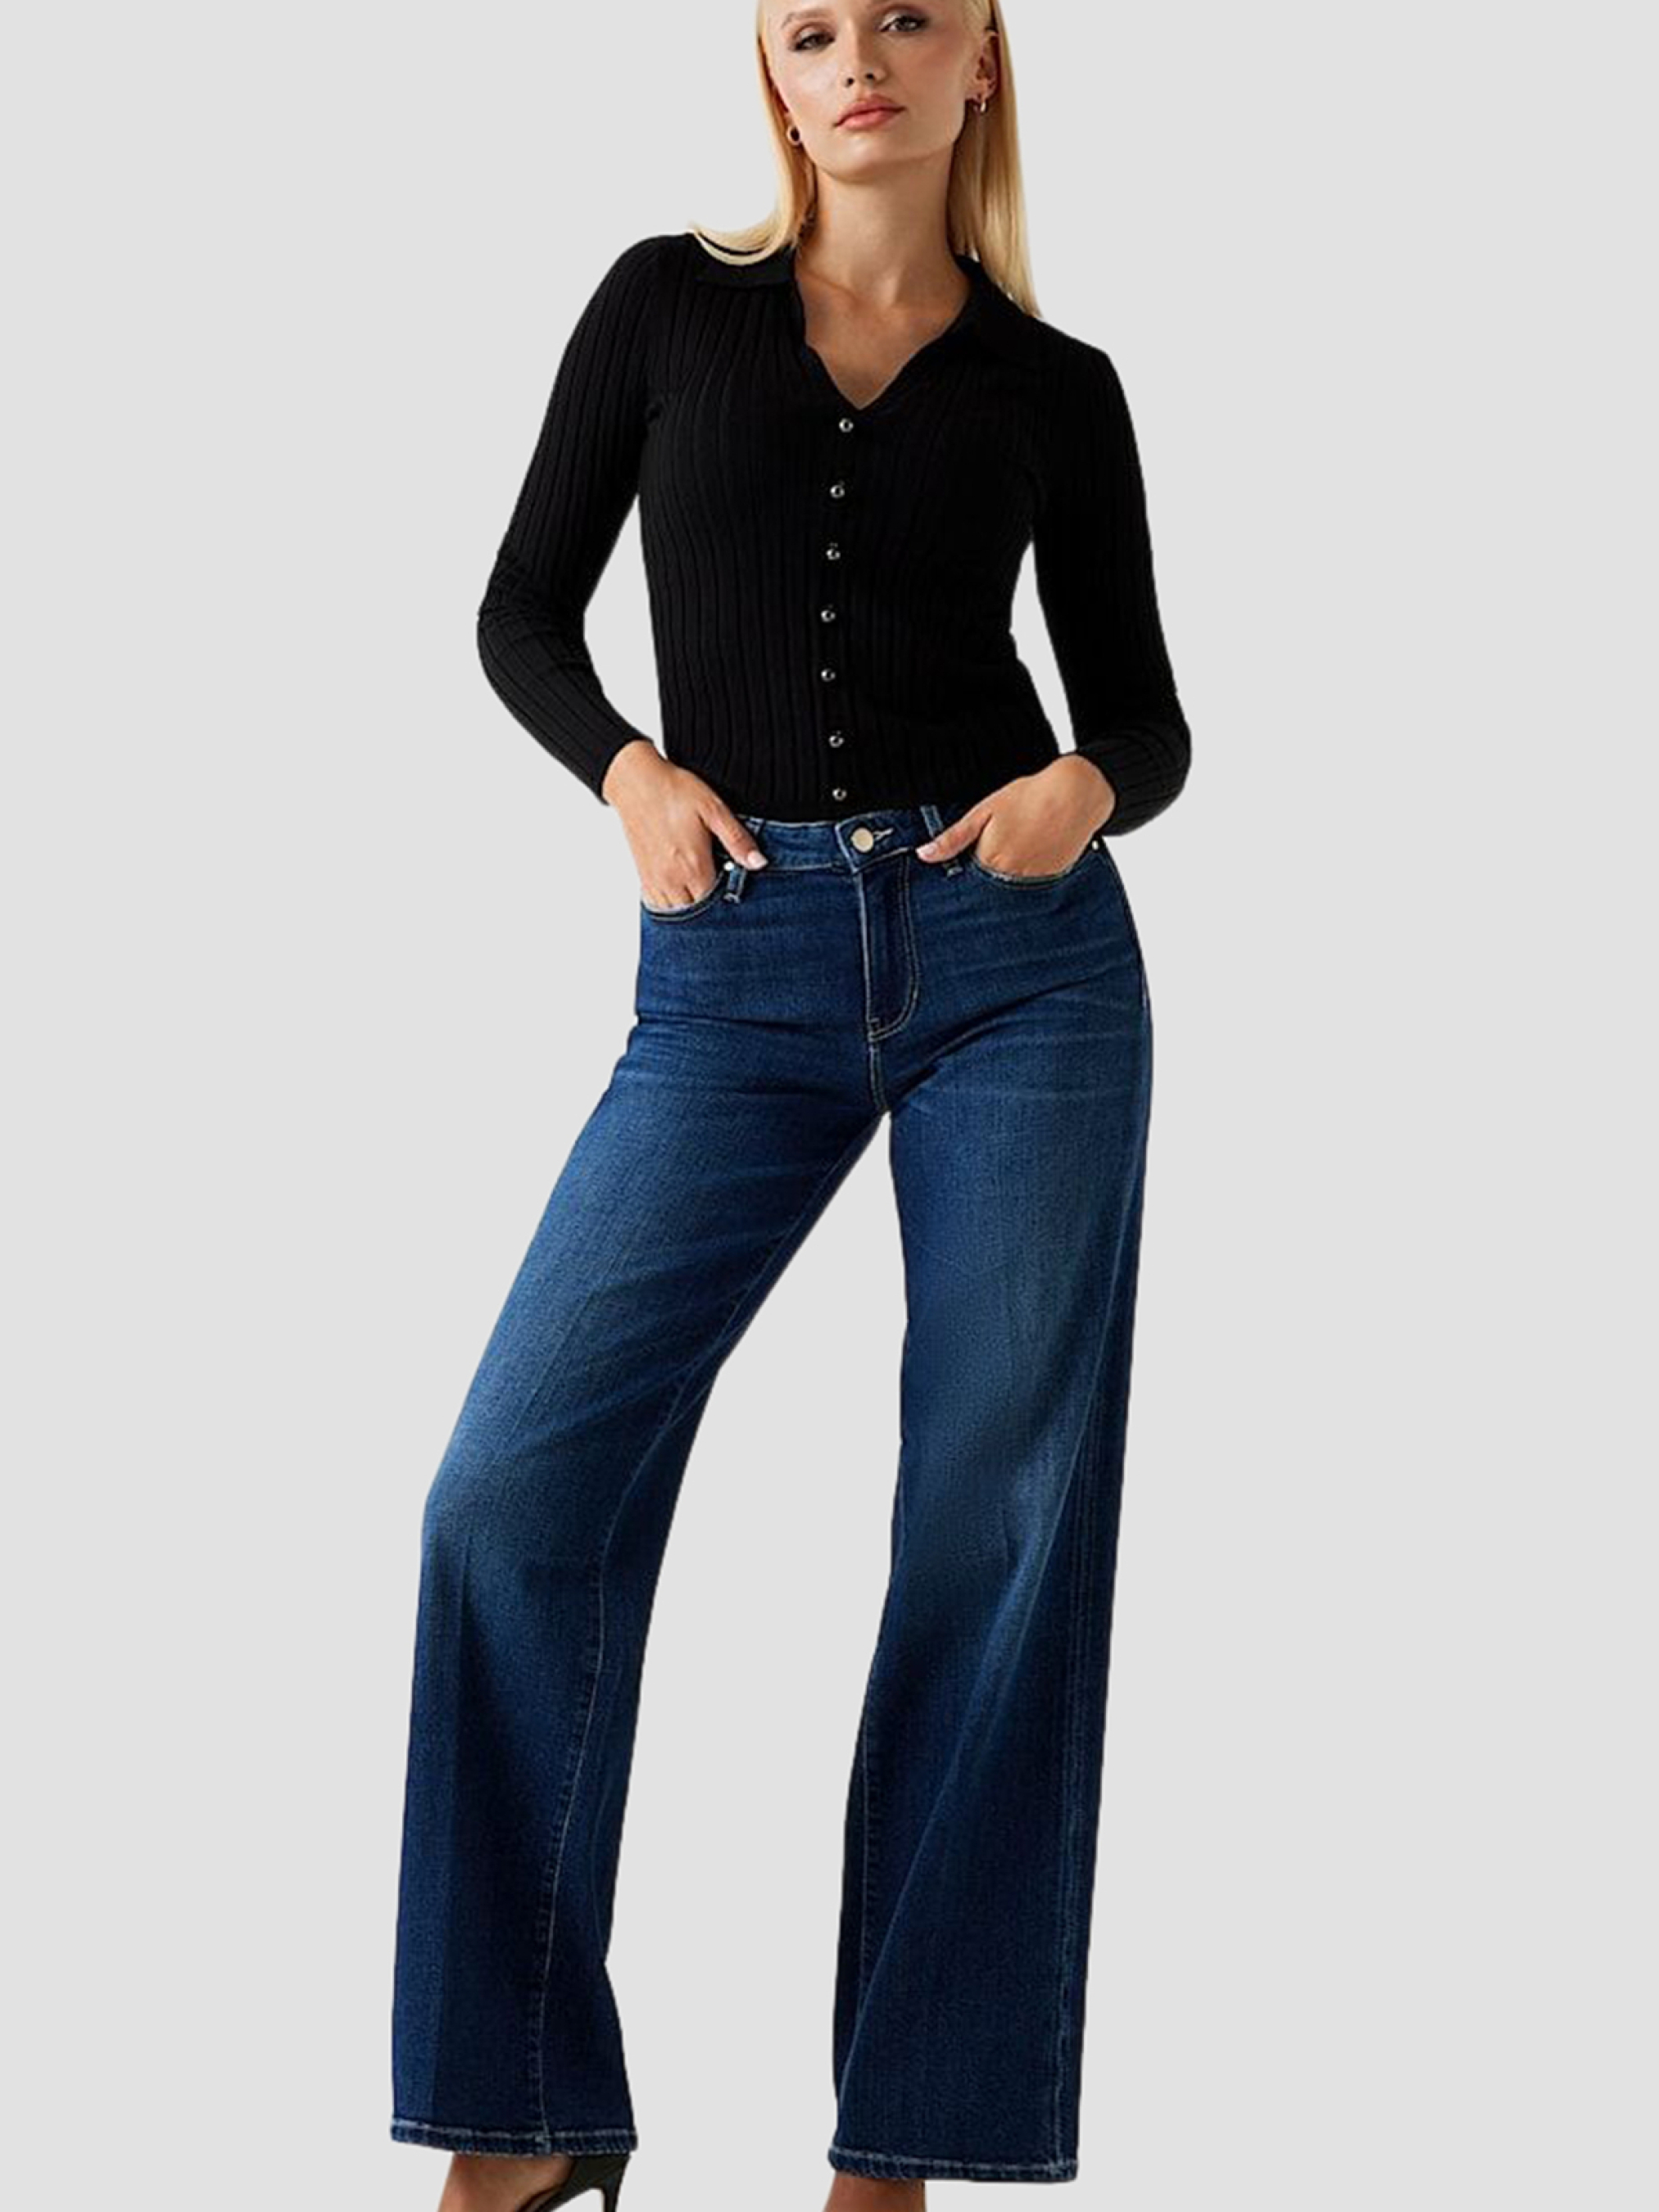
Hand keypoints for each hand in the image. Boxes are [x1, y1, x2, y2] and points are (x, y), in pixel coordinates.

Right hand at [603, 741, 767, 907]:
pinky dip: (672, 904)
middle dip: (711, 905)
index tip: (735, 885)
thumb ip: (737, 840)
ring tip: (702, 887)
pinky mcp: (643, 875)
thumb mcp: (714, 809)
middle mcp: (672, 879)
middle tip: (720, 885)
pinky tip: (682, 889)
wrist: (636, 781)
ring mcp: (655, 880)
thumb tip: (759, 863)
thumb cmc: (674, 790)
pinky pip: (658, 905)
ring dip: (691, 906)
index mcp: (693, 866)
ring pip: (677, 912)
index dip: (729, 899)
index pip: (717, 903)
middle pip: (697, 912)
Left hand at [914, 757, 1117, 873]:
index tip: (963, 865)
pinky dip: (1026, 877)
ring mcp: (1033, 883)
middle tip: (996, 852)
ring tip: (1016, 851)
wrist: (1075, 794)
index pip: (965, 883)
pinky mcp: (1051, 882)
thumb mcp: (983, 812)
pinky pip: (1031, 889)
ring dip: (1005, 880)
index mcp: (989, 861)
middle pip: (986, 891)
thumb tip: (924, 855)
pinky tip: (1031, 855)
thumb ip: (953, 838)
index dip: (962, 874)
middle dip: (982, 881)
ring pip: (1008, 891)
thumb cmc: (1028, 797)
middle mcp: (1011, 878)